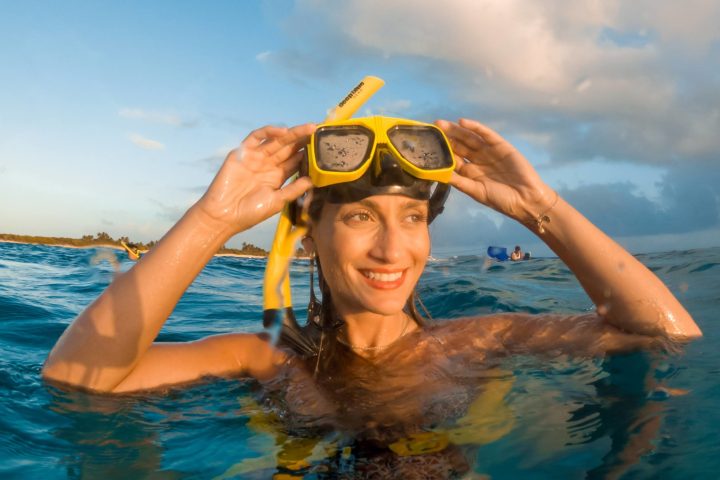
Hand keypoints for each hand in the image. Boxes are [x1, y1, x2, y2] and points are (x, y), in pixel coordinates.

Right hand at [196, 123, 314, 232]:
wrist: (223, 216)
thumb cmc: (250, 213)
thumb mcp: (277, 202)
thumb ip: (293, 190)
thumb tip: (312, 180)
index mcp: (278, 176)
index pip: (296, 161)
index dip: (309, 153)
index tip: (324, 148)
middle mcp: (268, 164)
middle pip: (289, 148)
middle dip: (303, 139)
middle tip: (319, 131)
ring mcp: (256, 157)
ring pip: (276, 140)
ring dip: (292, 133)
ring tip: (308, 128)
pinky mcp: (242, 152)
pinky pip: (256, 137)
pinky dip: (269, 132)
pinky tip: (283, 132)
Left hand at [436, 118, 554, 223]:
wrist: (526, 199)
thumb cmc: (501, 200)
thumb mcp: (476, 191)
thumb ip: (459, 182)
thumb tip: (438, 174)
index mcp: (470, 173)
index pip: (452, 159)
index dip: (441, 152)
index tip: (427, 146)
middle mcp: (478, 160)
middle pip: (459, 146)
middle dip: (446, 138)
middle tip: (432, 129)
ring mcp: (489, 152)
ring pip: (469, 138)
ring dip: (456, 130)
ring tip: (442, 124)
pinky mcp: (501, 146)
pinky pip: (486, 135)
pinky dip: (476, 127)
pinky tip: (464, 123)